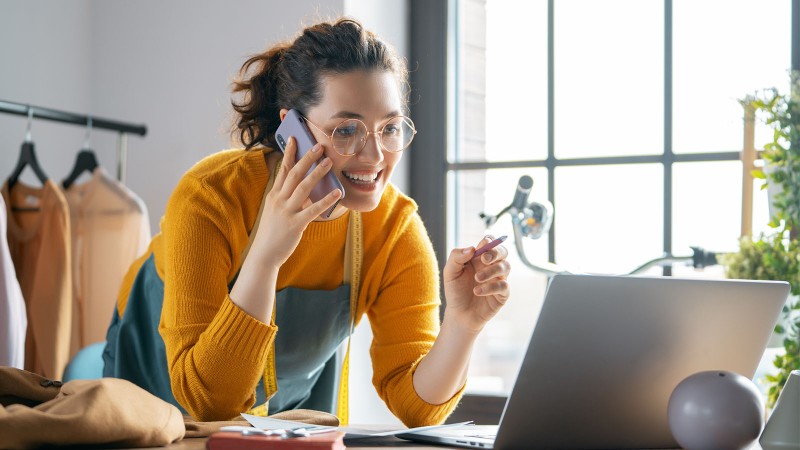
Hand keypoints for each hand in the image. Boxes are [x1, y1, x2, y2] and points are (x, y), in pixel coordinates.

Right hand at [249, 137, 342, 268]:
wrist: (264, 254)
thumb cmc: (273, 232)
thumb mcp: (276, 210)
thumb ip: (288, 198)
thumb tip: (306, 188)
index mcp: (274, 195)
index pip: (282, 169)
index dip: (289, 153)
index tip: (295, 138)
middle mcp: (279, 200)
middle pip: (294, 174)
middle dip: (307, 158)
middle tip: (319, 146)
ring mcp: (287, 211)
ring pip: (303, 187)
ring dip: (317, 173)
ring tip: (329, 162)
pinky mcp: (296, 224)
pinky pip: (313, 210)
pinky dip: (326, 200)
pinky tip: (337, 193)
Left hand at [442, 235, 510, 333]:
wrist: (459, 314)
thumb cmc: (455, 291)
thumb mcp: (450, 272)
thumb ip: (456, 257)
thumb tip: (472, 248)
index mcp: (479, 258)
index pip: (490, 242)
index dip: (490, 240)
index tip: (484, 244)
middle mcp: (491, 266)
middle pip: (503, 251)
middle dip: (496, 252)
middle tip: (484, 259)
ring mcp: (498, 279)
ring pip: (506, 267)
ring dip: (491, 271)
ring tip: (477, 279)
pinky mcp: (502, 294)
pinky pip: (503, 286)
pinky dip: (491, 287)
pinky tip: (477, 291)